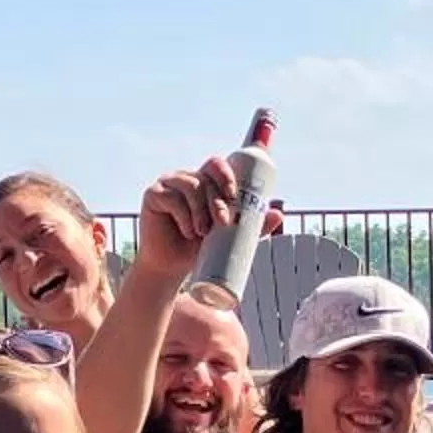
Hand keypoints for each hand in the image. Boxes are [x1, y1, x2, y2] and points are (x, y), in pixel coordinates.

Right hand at [137, 159, 243, 278]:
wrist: (172, 267)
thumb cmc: (199, 249)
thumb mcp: (228, 238)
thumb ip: (252, 226)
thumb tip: (279, 214)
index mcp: (205, 182)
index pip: (216, 165)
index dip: (226, 174)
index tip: (234, 195)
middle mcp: (187, 179)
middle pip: (206, 178)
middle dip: (218, 200)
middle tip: (223, 223)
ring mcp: (168, 184)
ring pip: (191, 187)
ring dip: (201, 210)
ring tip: (202, 232)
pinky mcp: (153, 194)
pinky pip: (172, 198)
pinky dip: (184, 216)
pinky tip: (188, 231)